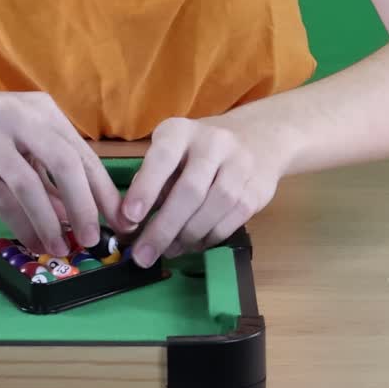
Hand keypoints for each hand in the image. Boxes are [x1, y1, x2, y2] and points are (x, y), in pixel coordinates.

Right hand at [0, 83, 125, 257]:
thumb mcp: (16, 139)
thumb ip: (46, 171)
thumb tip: (77, 214)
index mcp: (41, 110)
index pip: (83, 154)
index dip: (105, 192)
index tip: (122, 222)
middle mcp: (19, 117)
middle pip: (66, 165)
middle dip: (86, 207)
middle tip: (93, 239)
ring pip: (30, 184)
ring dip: (50, 222)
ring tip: (59, 247)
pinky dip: (20, 223)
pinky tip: (30, 240)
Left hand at [121, 117, 284, 267]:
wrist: (256, 138)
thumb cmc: (196, 151)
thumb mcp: (168, 152)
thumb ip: (151, 180)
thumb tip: (131, 222)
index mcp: (182, 131)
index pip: (162, 158)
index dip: (145, 189)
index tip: (129, 218)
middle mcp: (214, 142)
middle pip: (190, 190)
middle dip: (164, 228)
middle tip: (144, 256)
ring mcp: (241, 164)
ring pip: (215, 207)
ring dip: (188, 236)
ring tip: (169, 251)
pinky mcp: (258, 188)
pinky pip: (234, 219)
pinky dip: (211, 237)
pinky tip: (195, 244)